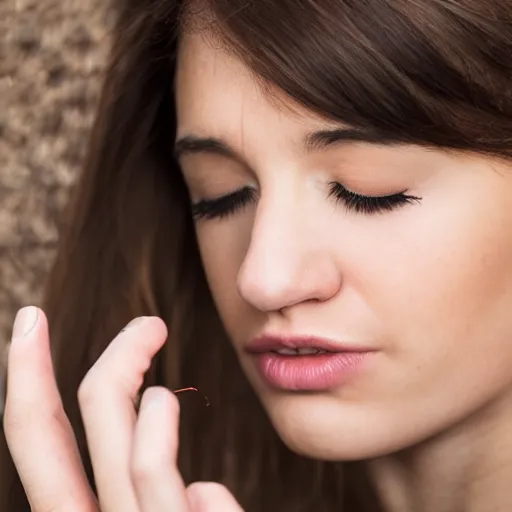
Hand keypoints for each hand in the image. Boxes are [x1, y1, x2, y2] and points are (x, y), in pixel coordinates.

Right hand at [3, 307, 242, 511]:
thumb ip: (165, 506)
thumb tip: (198, 486)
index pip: (41, 446)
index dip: (26, 378)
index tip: (31, 317)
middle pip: (75, 428)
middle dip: (110, 363)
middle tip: (150, 325)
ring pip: (136, 458)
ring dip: (158, 410)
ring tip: (173, 408)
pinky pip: (194, 496)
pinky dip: (210, 492)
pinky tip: (214, 499)